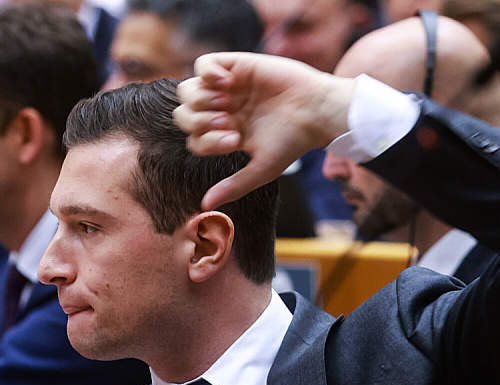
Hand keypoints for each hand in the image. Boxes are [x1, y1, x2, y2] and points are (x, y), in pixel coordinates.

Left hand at [173, 52, 355, 208]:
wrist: (316, 111)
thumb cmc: (293, 142)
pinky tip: (227, 83)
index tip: (235, 141)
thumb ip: (234, 186)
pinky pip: (202, 63)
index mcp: (225, 133)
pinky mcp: (236, 64)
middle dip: (198, 121)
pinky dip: (207, 74)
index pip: (193, 139)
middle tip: (227, 122)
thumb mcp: (262, 169)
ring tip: (226, 102)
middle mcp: (222, 109)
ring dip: (201, 99)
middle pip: (183, 114)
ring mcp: (227, 86)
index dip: (206, 142)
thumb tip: (205, 206)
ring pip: (187, 89)